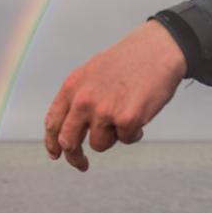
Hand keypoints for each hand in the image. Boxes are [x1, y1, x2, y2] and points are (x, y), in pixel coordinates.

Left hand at [44, 21, 186, 170]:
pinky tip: (142, 112)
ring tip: (127, 115)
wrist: (158, 48)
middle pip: (69, 141)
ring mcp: (105, 111)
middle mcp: (83, 100)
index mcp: (73, 86)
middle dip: (74, 157)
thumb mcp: (94, 73)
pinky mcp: (127, 120)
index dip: (53, 143)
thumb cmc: (131, 59)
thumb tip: (73, 129)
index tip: (57, 154)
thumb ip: (81, 97)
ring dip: (113, 137)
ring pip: (100, 144)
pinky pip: (126, 139)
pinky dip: (135, 132)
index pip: (54, 122)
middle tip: (82, 163)